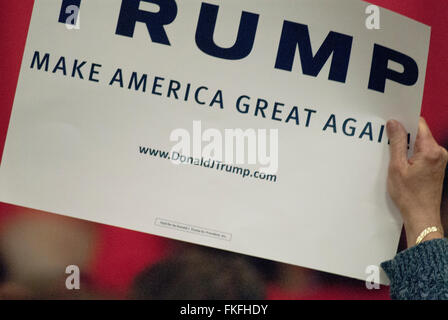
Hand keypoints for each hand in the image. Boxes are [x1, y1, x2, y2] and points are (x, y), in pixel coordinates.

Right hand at [387, 117, 447, 247]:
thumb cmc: (409, 195)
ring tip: (393, 157)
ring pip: (421, 143)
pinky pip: (423, 152)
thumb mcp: (397, 167)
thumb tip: (394, 123)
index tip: (391, 124)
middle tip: (388, 142)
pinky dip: (412, 154)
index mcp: (430, 150)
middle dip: (404, 135)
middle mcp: (439, 152)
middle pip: (420, 133)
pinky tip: (401, 164)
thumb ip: (396, 142)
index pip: (419, 124)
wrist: (422, 216)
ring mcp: (440, 159)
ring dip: (407, 146)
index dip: (404, 122)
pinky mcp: (438, 166)